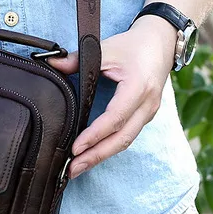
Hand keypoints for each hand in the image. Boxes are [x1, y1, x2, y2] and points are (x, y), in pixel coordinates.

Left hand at [46, 14, 177, 178]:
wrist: (160, 43)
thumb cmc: (133, 46)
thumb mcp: (106, 48)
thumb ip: (78, 58)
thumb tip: (52, 64)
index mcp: (138, 87)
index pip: (115, 118)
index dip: (95, 135)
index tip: (75, 148)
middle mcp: (147, 105)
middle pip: (122, 139)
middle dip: (96, 156)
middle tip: (72, 170)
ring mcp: (148, 113)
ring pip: (125, 141)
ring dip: (102, 156)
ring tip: (78, 168)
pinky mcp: (145, 116)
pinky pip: (127, 136)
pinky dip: (109, 147)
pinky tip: (93, 154)